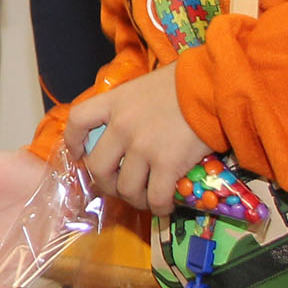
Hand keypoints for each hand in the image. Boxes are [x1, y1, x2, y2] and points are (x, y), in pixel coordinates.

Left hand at [64, 70, 209, 217]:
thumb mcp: (148, 85)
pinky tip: (166, 206)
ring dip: (134, 199)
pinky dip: (159, 207)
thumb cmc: (186, 81)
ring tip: (146, 199)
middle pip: (97, 167)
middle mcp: (122, 126)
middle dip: (106, 183)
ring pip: (125, 188)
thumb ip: (133, 105)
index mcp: (115, 102)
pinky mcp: (167, 164)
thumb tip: (136, 124)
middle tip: (119, 186)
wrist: (214, 85)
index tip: (80, 154)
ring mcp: (143, 147)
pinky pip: (155, 197)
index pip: (78, 121)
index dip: (74, 142)